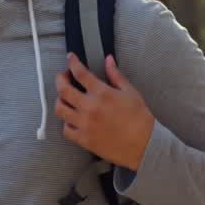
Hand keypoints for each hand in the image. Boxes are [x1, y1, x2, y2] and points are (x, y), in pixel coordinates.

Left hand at [54, 53, 154, 170]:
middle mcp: (90, 107)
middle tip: (63, 76)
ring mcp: (84, 124)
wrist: (144, 145)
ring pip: (60, 109)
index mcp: (102, 93)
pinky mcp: (83, 140)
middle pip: (63, 89)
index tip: (70, 58)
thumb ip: (116, 75)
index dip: (72, 62)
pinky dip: (66, 122)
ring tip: (65, 98)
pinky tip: (72, 119)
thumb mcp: (130, 92)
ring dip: (60, 100)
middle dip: (60, 79)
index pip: (80, 73)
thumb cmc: (140, 118)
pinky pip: (65, 129)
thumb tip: (108, 60)